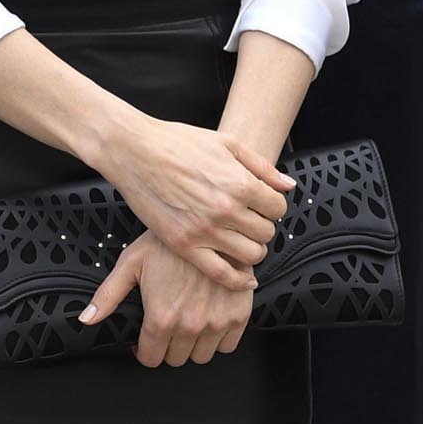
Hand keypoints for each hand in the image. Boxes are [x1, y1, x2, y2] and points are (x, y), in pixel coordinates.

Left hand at [81, 231, 254, 367]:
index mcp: (161, 317)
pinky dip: (218, 338)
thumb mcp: (131, 263)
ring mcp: (217, 322)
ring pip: (201, 356)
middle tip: (168, 325)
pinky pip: (227, 346)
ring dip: (193, 345)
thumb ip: (108, 296)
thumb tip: (86, 320)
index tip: (146, 339)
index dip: (145, 350)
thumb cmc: (169, 242)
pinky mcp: (239, 315)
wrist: (211, 225)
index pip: (151, 358)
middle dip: (168, 346)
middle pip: (176, 359)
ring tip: (188, 322)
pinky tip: (209, 319)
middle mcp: (190, 325)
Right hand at [100, 118, 290, 287]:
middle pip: (266, 233)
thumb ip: (262, 167)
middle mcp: (226, 210)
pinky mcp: (184, 245)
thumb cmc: (178, 142)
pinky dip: (238, 281)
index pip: (278, 208)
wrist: (134, 151)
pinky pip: (221, 273)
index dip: (272, 206)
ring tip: (240, 239)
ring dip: (252, 249)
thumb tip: (288, 186)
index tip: (261, 205)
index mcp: (240, 184)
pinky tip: (244, 279)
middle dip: (261, 227)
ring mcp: (205, 230)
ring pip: (251, 255)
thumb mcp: (227, 143)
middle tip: (248, 220)